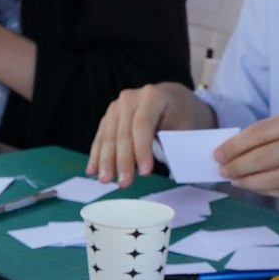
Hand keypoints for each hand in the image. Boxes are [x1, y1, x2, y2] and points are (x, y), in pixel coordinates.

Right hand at [87, 83, 208, 184]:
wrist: (170, 97)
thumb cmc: (180, 114)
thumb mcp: (185, 125)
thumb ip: (175, 143)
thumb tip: (171, 168)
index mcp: (152, 96)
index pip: (143, 125)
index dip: (142, 150)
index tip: (144, 172)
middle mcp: (130, 98)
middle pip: (123, 133)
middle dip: (122, 160)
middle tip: (124, 183)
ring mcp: (116, 107)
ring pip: (109, 137)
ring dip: (106, 161)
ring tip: (105, 180)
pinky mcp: (109, 117)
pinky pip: (101, 137)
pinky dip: (97, 155)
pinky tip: (93, 170)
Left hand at [218, 107, 278, 200]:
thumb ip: (277, 133)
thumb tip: (237, 149)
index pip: (261, 132)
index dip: (236, 145)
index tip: (219, 154)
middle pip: (264, 157)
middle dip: (237, 165)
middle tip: (223, 171)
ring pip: (274, 178)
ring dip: (249, 181)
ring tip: (236, 180)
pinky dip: (268, 191)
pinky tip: (256, 188)